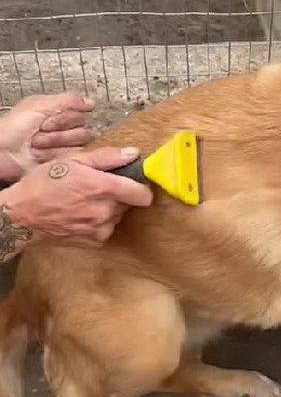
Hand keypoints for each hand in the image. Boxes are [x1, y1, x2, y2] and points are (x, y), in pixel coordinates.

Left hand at [0, 91, 94, 178]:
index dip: (67, 116)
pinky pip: (69, 159)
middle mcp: (61, 129)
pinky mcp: (58, 161)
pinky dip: (52, 155)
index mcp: (57, 112)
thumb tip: (91, 101)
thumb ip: (68, 100)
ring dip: (54, 144)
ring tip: (37, 142)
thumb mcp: (39, 105)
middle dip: (60, 132)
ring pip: (76, 146)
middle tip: (42, 129)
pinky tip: (39, 153)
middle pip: (82, 131)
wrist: (0, 151)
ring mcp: (60, 146)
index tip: (52, 116)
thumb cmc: (11, 128)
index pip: (82, 113)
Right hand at [3, 147, 152, 247]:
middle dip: (120, 195)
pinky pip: (107, 228)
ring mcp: (100, 229)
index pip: (142, 194)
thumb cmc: (43, 184)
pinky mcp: (94, 242)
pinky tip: (81, 215)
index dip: (141, 187)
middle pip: (130, 203)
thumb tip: (133, 154)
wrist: (21, 217)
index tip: (134, 182)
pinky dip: (99, 222)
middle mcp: (105, 211)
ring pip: (118, 216)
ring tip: (86, 201)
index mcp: (102, 188)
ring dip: (109, 209)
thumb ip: (106, 157)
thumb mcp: (72, 161)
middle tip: (99, 188)